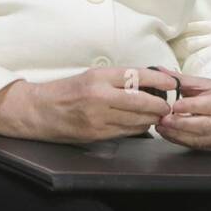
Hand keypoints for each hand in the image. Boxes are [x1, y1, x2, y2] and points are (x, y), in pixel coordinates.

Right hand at [0, 67, 174, 142]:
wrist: (37, 110)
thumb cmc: (66, 91)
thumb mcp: (91, 76)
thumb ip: (118, 79)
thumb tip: (148, 81)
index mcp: (99, 77)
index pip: (137, 76)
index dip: (159, 81)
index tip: (173, 83)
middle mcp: (99, 96)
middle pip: (142, 102)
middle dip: (159, 105)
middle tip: (168, 105)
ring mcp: (97, 118)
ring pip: (136, 120)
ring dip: (150, 119)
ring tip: (156, 115)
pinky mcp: (95, 134)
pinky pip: (124, 132)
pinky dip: (136, 129)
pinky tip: (140, 124)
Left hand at [154, 69, 210, 150]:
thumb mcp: (202, 84)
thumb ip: (180, 80)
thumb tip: (160, 72)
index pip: (209, 105)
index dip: (190, 106)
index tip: (174, 106)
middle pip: (204, 125)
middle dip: (181, 124)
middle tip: (163, 120)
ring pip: (200, 138)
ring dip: (178, 134)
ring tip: (162, 127)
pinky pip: (197, 145)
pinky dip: (181, 141)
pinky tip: (169, 134)